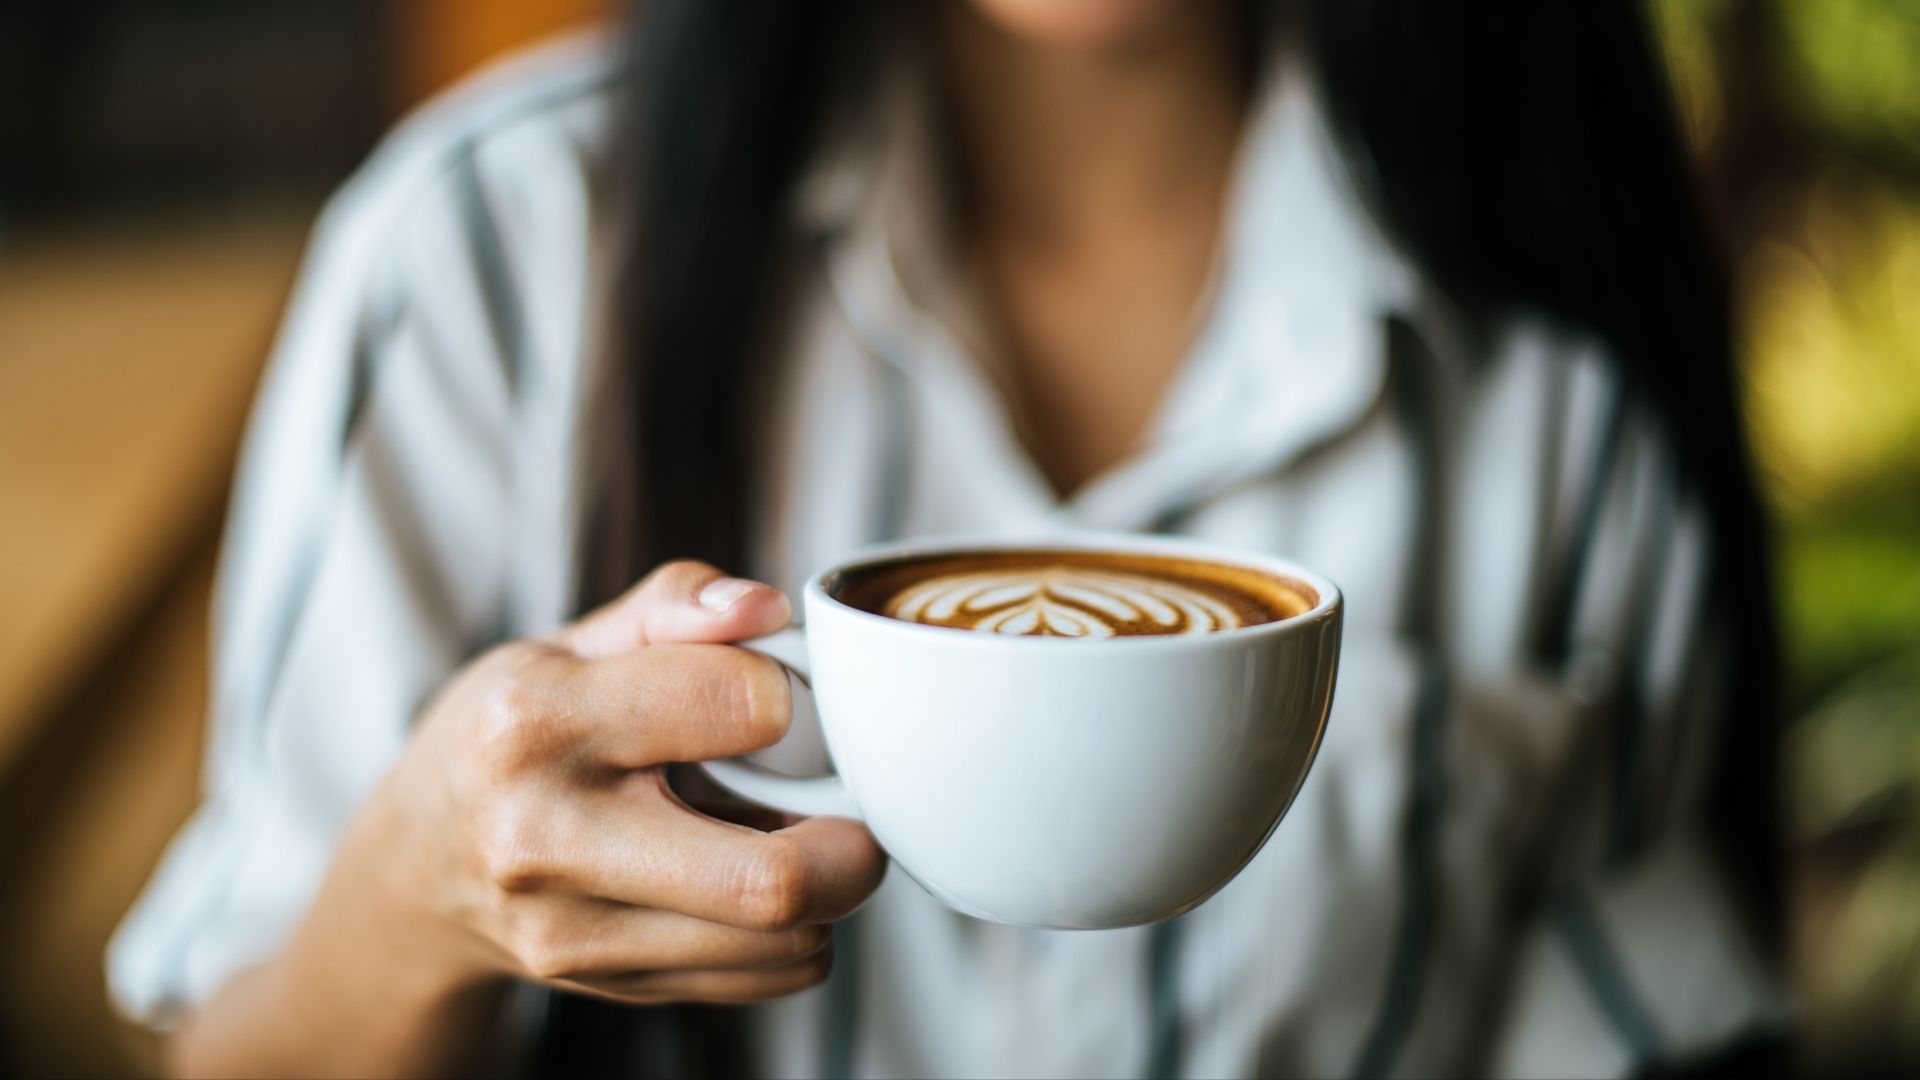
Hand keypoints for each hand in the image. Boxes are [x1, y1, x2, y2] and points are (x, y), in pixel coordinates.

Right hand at [356, 561, 886, 1005]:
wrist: (419, 863)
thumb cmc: (509, 734)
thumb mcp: (568, 643)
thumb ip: (676, 605)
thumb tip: (769, 608)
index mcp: (537, 723)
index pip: (736, 705)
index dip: (790, 693)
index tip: (781, 696)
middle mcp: (548, 840)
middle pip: (770, 880)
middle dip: (853, 842)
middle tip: (852, 804)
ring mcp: (576, 934)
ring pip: (784, 942)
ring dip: (830, 890)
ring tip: (796, 835)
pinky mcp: (612, 988)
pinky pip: (767, 978)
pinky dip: (797, 932)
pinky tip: (754, 882)